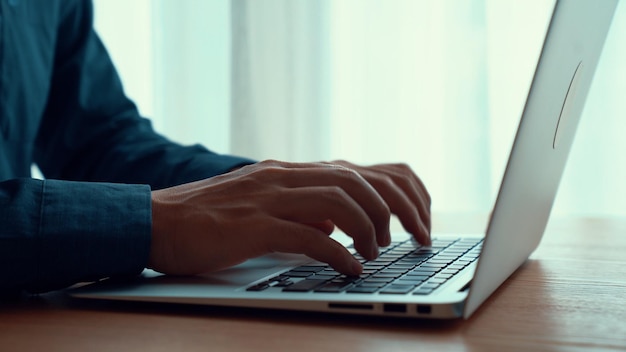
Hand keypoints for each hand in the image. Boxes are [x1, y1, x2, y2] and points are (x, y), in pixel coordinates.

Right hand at [148, 160, 430, 276]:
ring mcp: (269, 197)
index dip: (397, 191)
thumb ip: (300, 211)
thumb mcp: (264, 207)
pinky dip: (338, 253)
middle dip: (396, 209)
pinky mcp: (253, 225)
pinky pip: (308, 236)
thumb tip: (334, 226)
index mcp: (290, 171)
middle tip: (411, 239)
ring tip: (375, 255)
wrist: (156, 221)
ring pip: (340, 201)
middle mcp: (285, 176)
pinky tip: (350, 269)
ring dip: (369, 230)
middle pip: (359, 180)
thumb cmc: (210, 219)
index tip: (416, 218)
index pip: (360, 170)